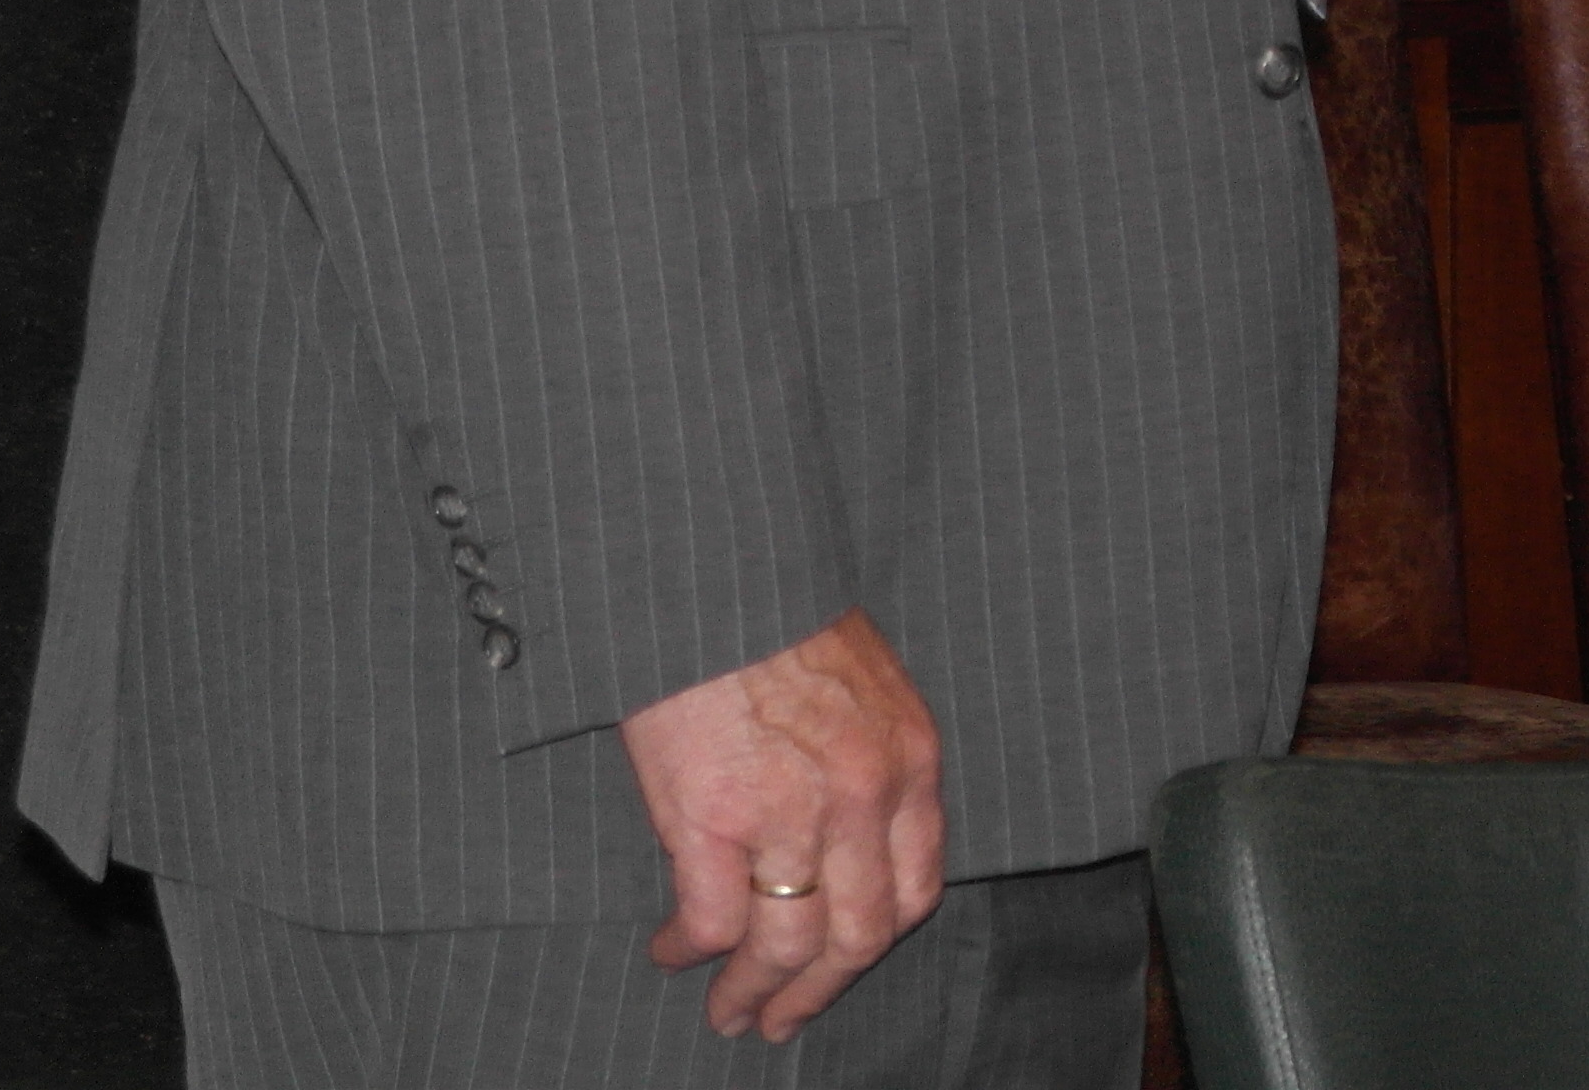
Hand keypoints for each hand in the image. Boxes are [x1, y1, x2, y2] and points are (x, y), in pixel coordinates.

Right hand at [626, 610, 948, 1040]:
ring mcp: (790, 811)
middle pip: (858, 937)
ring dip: (753, 993)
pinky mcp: (715, 817)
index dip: (874, 944)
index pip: (915, 889)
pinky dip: (691, 951)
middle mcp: (863, 796)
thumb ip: (868, 762)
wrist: (716, 567)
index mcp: (909, 761)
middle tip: (781, 1021)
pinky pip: (713, 922)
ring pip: (786, 946)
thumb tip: (841, 845)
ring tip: (728, 1012)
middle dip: (818, 992)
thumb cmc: (777, 613)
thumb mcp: (864, 683)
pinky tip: (672, 952)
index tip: (842, 968)